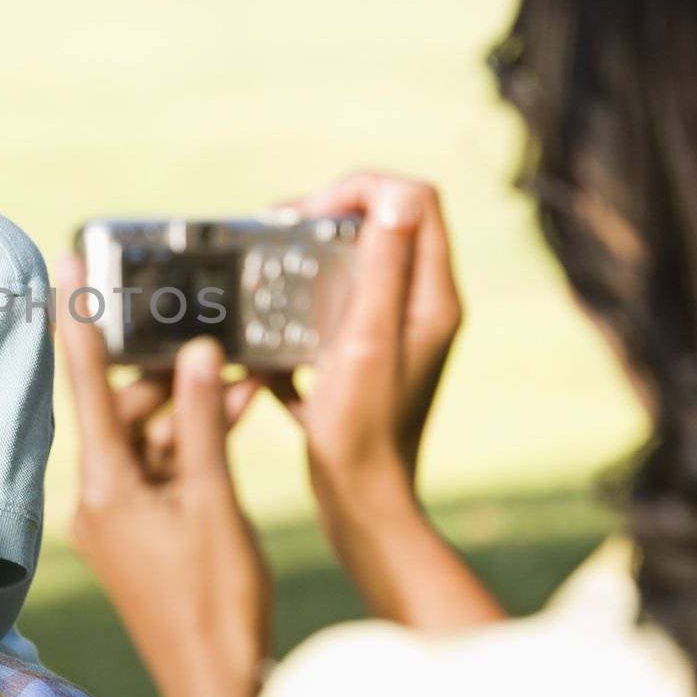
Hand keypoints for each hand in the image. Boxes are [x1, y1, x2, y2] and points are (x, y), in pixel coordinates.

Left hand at [56, 258, 268, 696]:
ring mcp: (119, 519)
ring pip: (150, 440)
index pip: (85, 388)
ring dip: (189, 408)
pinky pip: (162, 470)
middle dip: (164, 372)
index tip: (65, 269)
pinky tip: (234, 411)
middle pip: (123, 411)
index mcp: (105, 489)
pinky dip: (193, 444)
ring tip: (235, 369)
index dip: (78, 325)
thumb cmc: (214, 602)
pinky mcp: (142, 535)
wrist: (215, 686)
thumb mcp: (213, 501)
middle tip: (199, 328)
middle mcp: (99, 500)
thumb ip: (202, 423)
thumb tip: (197, 353)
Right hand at [263, 173, 462, 535]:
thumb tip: (396, 196)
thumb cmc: (362, 432)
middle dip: (326, 215)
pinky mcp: (363, 361)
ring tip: (264, 271)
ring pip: (353, 266)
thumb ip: (383, 268)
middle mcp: (419, 309)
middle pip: (383, 225)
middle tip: (274, 232)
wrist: (361, 507)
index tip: (305, 216)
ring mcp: (392, 335)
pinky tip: (267, 335)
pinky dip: (298, 310)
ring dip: (307, 259)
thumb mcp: (366, 342)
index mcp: (432, 297)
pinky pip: (331, 312)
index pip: (415, 200)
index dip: (359, 189)